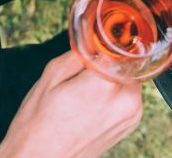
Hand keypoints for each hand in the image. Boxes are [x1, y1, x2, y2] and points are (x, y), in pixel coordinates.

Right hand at [0, 51, 142, 157]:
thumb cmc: (38, 127)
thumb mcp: (50, 78)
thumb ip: (79, 54)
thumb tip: (96, 42)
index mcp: (105, 85)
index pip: (119, 49)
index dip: (107, 45)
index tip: (100, 45)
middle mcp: (126, 100)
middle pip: (126, 65)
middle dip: (108, 65)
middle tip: (84, 77)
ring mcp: (132, 113)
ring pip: (128, 80)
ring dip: (113, 81)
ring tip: (86, 97)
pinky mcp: (133, 123)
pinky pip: (129, 97)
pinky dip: (116, 96)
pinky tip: (94, 107)